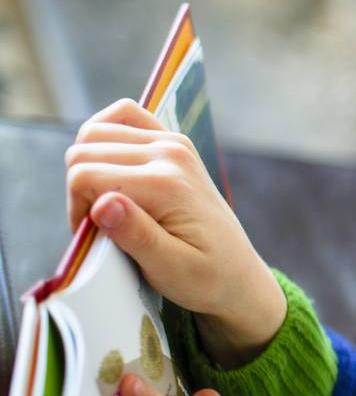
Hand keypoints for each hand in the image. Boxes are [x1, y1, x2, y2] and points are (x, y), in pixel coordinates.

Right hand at [66, 98, 284, 366]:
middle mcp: (170, 153)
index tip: (95, 239)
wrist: (239, 276)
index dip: (78, 210)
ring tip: (106, 202)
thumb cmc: (205, 279)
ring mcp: (173, 143)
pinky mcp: (173, 143)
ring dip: (88, 165)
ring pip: (96, 132)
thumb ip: (136, 236)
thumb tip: (103, 203)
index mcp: (166, 184)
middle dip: (80, 189)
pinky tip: (110, 167)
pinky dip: (106, 137)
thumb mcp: (170, 269)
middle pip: (84, 150)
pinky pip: (123, 116)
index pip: (84, 176)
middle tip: (100, 225)